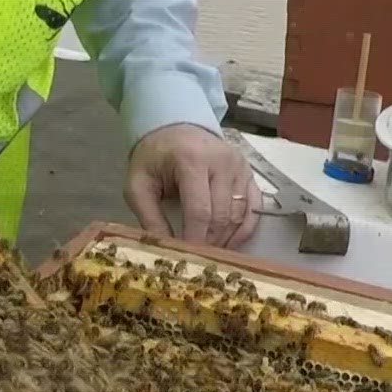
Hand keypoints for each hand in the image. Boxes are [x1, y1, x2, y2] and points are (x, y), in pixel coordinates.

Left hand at [125, 123, 259, 246]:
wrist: (175, 130)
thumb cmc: (153, 159)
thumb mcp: (138, 185)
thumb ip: (149, 217)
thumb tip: (165, 249)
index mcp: (191, 161)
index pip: (200, 210)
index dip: (195, 239)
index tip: (187, 259)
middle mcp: (222, 162)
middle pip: (222, 215)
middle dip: (210, 242)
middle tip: (197, 261)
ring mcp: (240, 167)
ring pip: (240, 215)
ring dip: (226, 239)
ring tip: (209, 254)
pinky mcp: (250, 174)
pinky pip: (254, 209)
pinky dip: (243, 230)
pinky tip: (229, 243)